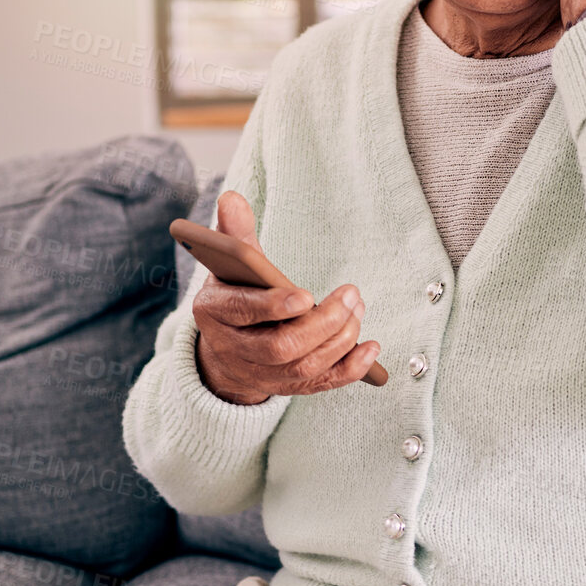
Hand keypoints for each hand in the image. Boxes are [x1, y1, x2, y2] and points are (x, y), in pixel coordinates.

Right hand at [191, 191, 384, 404]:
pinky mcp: (285, 387)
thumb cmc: (236, 294)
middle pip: (279, 348)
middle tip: (351, 295)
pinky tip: (370, 349)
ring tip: (358, 310)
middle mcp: (234, 348)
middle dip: (321, 324)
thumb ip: (235, 232)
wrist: (225, 347)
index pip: (241, 311)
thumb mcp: (230, 263)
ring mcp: (260, 373)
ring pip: (301, 368)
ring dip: (338, 341)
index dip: (273, 307)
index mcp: (214, 311)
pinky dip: (349, 370)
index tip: (306, 295)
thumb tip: (232, 198)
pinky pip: (319, 385)